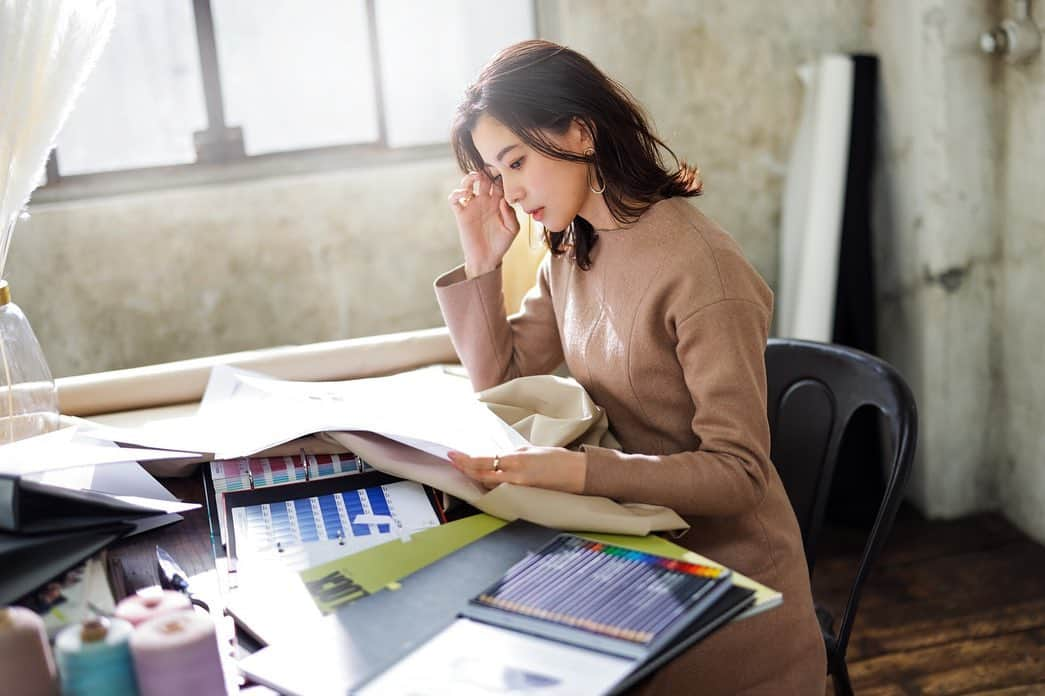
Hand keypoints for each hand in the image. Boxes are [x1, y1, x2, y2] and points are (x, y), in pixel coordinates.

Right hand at [447, 171, 519, 277]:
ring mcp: (472, 206)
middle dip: (485, 171)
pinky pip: (454, 199)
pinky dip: (456, 193)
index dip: (500, 176)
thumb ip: (511, 214)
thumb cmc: (501, 244)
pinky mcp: (461, 214)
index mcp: (498, 202)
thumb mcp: (512, 230)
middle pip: (483, 179)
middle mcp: (484, 201)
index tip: (504, 172)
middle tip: (489, 170)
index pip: (498, 182)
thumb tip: (503, 200)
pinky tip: (465, 195)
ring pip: (467, 184)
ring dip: (470, 177)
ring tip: (476, 177)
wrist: (487, 259)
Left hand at [448, 446, 586, 493]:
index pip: (483, 460)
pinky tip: (485, 479)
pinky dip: (491, 484)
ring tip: (466, 468)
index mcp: (516, 460)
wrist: (578, 474)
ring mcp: (519, 488)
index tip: (452, 454)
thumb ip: (512, 455)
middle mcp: (515, 476)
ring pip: (489, 483)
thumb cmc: (559, 459)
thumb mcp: (532, 450)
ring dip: (476, 476)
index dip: (465, 459)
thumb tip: (497, 458)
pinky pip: (501, 490)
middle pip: (481, 474)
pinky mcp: (524, 495)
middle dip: (465, 468)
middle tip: (454, 460)